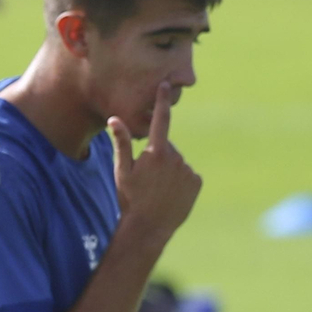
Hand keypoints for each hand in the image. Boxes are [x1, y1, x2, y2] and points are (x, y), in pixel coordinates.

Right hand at [109, 82, 201, 240]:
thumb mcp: (122, 170)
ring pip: (177, 162)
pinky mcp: (196, 181)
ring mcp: (188, 170)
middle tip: (147, 177)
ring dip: (168, 170)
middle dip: (157, 156)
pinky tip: (170, 194)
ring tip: (158, 188)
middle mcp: (175, 158)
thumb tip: (114, 119)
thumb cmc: (130, 198)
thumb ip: (122, 143)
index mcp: (156, 152)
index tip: (166, 84)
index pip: (160, 120)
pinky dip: (180, 181)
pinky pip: (187, 175)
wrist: (149, 227)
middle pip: (166, 147)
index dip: (162, 101)